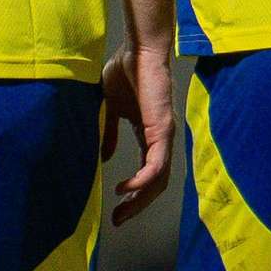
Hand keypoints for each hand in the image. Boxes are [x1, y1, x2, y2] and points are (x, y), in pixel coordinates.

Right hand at [103, 41, 177, 225]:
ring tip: (120, 211)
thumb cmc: (126, 71)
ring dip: (140, 200)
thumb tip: (105, 157)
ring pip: (158, 180)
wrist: (138, 50)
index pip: (147, 174)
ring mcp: (165, 136)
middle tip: (118, 220)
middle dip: (137, 206)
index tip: (116, 209)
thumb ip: (110, 133)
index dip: (134, 195)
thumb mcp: (113, 109)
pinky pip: (155, 165)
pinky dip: (141, 180)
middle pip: (155, 184)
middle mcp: (161, 140)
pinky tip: (124, 188)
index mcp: (150, 136)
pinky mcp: (162, 130)